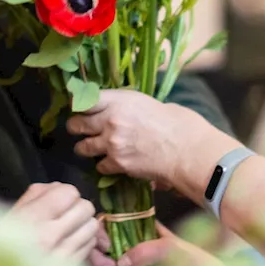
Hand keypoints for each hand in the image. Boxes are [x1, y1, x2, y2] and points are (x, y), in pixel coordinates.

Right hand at [7, 182, 97, 260]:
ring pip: (92, 227)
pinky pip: (89, 247)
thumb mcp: (9, 215)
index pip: (69, 193)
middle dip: (77, 209)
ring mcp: (62, 256)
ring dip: (83, 226)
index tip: (57, 202)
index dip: (65, 195)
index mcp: (31, 218)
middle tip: (66, 216)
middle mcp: (49, 236)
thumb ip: (35, 195)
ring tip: (68, 231)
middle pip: (85, 208)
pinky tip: (68, 246)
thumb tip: (59, 188)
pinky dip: (83, 243)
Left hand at [68, 89, 238, 198]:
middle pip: (77, 123)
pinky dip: (104, 166)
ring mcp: (112, 143)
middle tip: (78, 129)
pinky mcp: (118, 164)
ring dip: (86, 148)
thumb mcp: (152, 104)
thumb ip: (130, 107)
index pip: (85, 99)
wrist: (188, 151)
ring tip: (90, 148)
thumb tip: (124, 113)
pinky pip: (100, 166)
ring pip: (83, 147)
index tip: (77, 106)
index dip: (78, 103)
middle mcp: (110, 120)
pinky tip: (113, 163)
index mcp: (120, 100)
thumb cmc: (180, 123)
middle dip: (76, 127)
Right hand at [87, 220, 223, 265]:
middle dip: (99, 254)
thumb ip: (148, 249)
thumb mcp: (175, 249)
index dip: (105, 228)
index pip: (118, 226)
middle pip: (104, 248)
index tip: (103, 236)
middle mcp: (136, 255)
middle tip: (109, 265)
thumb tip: (121, 262)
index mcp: (148, 237)